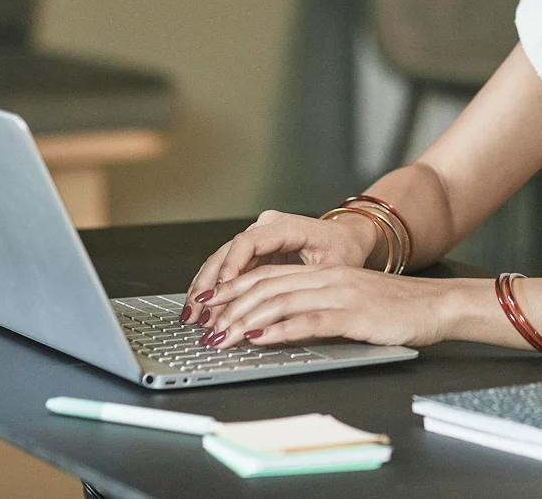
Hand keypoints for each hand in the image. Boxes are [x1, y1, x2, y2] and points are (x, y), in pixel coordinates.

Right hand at [180, 210, 377, 323]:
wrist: (349, 238)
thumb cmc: (345, 249)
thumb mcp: (334, 268)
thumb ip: (307, 285)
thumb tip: (282, 314)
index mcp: (286, 226)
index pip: (248, 242)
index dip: (230, 267)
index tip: (220, 292)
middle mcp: (267, 227)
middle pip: (228, 252)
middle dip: (210, 284)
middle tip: (197, 314)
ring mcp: (258, 237)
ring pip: (222, 261)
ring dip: (206, 289)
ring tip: (192, 316)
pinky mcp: (255, 251)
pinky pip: (228, 268)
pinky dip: (214, 288)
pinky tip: (201, 308)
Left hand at [197, 264, 453, 349]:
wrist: (437, 304)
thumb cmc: (398, 308)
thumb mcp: (352, 300)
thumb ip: (319, 306)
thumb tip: (279, 323)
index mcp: (326, 273)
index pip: (270, 275)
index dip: (235, 287)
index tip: (209, 303)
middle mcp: (329, 279)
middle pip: (268, 286)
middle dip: (231, 305)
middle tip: (206, 325)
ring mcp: (341, 295)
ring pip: (282, 302)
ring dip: (247, 320)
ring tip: (223, 336)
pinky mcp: (354, 315)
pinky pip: (311, 320)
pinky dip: (282, 330)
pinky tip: (262, 339)